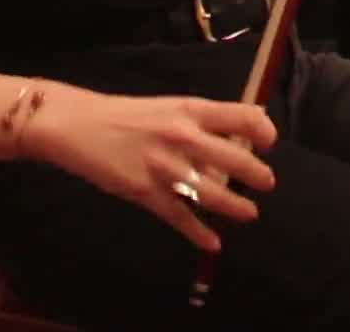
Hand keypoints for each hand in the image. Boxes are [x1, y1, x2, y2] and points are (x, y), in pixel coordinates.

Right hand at [19, 83, 278, 252]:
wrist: (79, 125)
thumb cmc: (130, 116)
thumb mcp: (172, 107)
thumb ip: (205, 120)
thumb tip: (246, 131)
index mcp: (192, 110)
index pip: (244, 118)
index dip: (264, 132)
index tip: (269, 144)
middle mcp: (183, 137)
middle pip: (236, 160)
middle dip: (257, 176)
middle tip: (267, 184)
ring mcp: (165, 166)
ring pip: (212, 194)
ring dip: (236, 207)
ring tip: (249, 213)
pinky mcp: (145, 192)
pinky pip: (180, 217)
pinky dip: (199, 234)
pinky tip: (213, 243)